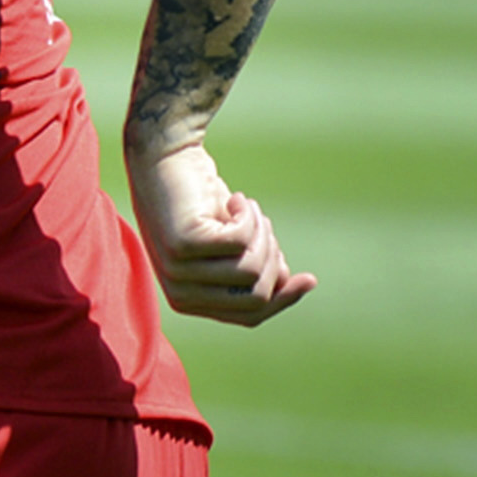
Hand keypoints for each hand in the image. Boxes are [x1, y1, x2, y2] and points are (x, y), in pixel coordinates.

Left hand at [128, 139, 313, 326]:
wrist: (166, 160)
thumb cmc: (203, 204)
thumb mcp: (236, 244)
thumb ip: (257, 270)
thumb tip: (291, 283)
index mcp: (189, 302)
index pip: (249, 316)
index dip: (283, 299)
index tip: (310, 279)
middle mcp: (179, 294)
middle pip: (256, 296)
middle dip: (273, 260)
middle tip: (262, 224)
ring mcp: (178, 271)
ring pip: (252, 270)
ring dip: (261, 233)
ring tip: (245, 209)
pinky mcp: (183, 244)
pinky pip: (242, 241)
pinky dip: (249, 216)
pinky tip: (236, 199)